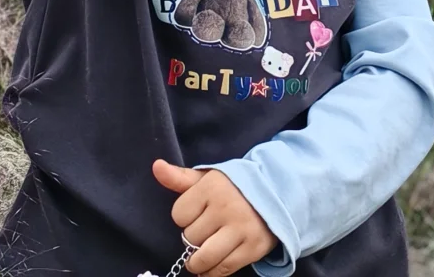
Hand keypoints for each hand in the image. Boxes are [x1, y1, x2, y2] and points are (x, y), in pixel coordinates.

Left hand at [153, 159, 278, 275]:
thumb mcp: (208, 178)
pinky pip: (222, 270)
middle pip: (190, 238)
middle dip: (195, 237)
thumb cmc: (234, 187)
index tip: (199, 211)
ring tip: (201, 254)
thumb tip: (156, 167)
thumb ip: (179, 177)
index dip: (186, 216)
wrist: (277, 193)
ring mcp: (241, 229)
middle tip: (207, 229)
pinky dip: (212, 272)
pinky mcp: (253, 248)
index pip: (178, 215)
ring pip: (203, 258)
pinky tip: (213, 263)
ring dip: (198, 261)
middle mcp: (226, 207)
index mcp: (212, 187)